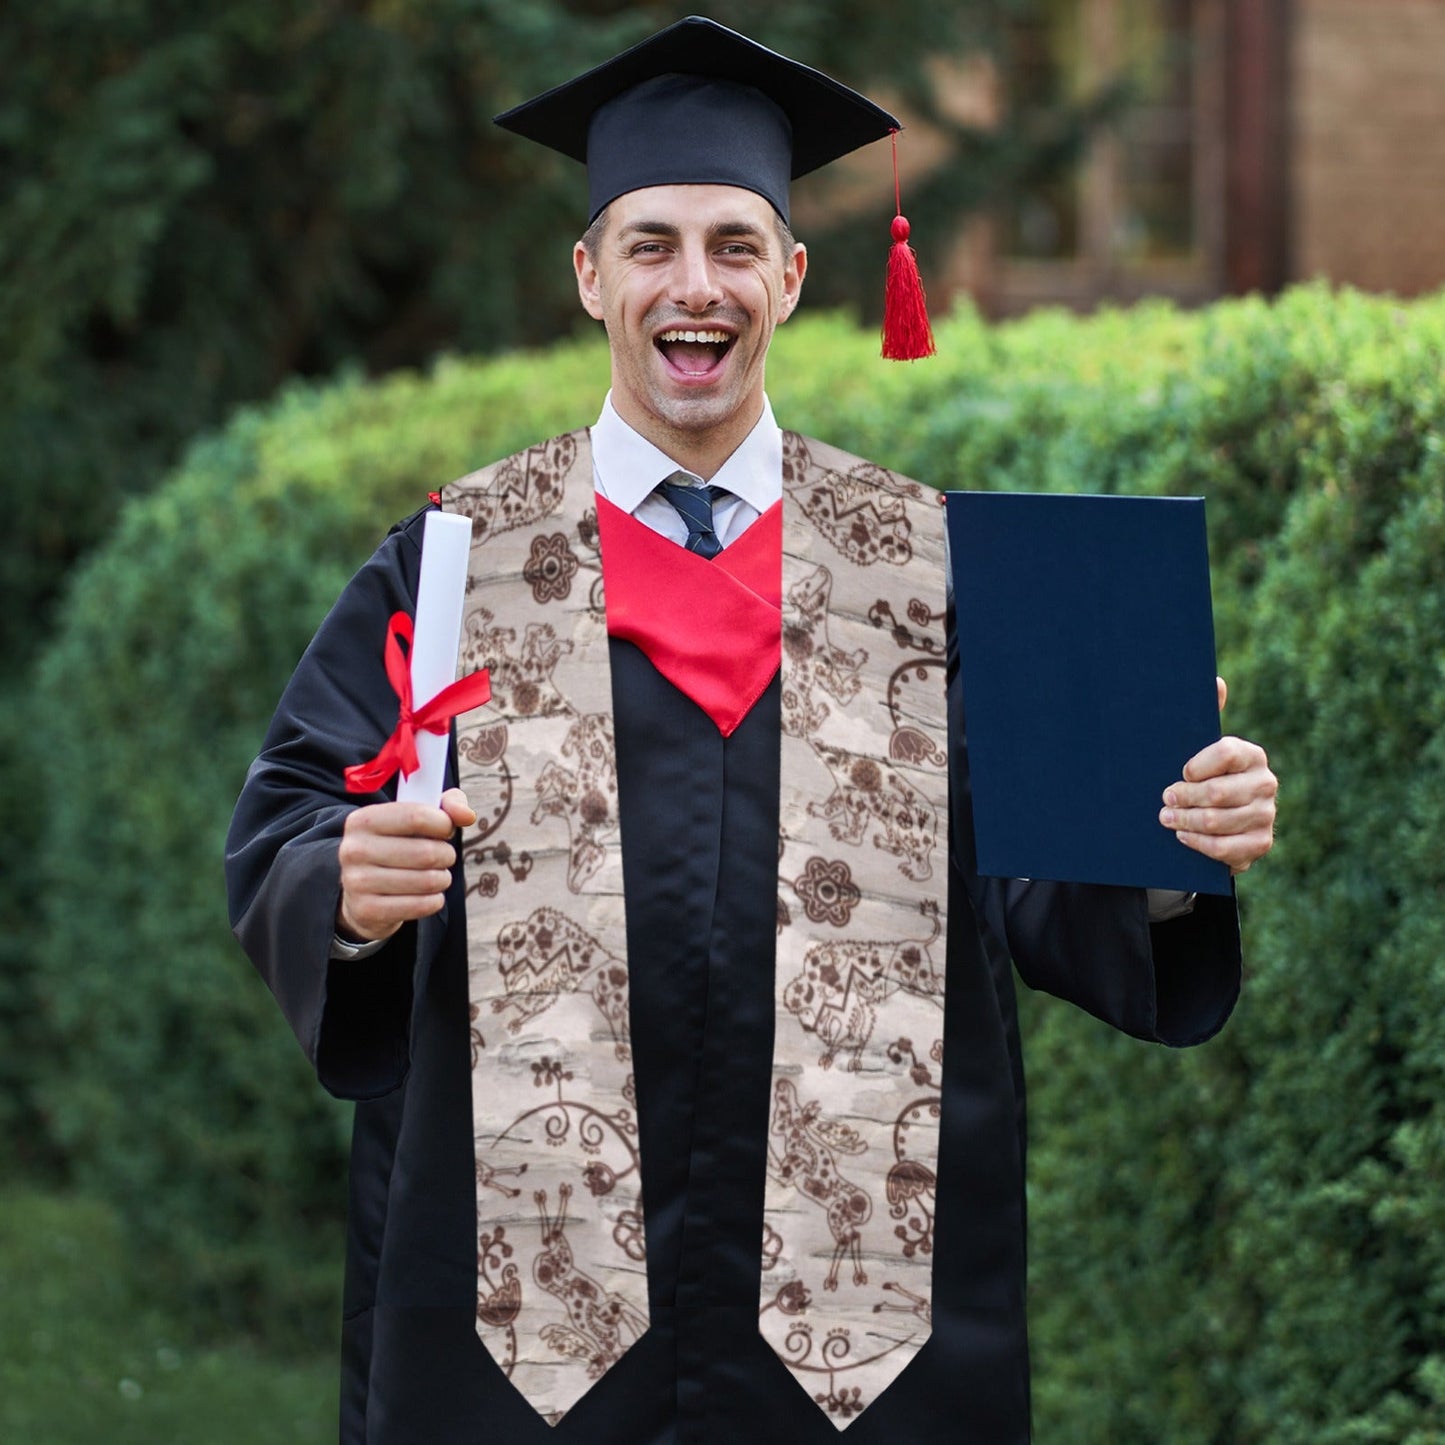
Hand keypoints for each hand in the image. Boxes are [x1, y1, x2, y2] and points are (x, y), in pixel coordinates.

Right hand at [336, 787, 476, 942]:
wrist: (362, 892)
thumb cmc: (397, 845)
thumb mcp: (416, 817)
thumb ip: (447, 806)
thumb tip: (467, 815)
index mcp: (363, 820)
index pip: (416, 816)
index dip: (444, 824)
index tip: (446, 830)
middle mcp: (354, 849)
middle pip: (426, 852)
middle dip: (446, 855)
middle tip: (443, 857)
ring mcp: (356, 882)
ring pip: (427, 881)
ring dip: (443, 879)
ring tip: (437, 876)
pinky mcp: (367, 910)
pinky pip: (420, 905)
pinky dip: (435, 901)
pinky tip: (429, 895)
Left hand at [1159, 678, 1276, 873]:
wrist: (1219, 820)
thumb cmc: (1203, 777)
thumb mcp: (1199, 748)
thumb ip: (1206, 715)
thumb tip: (1216, 681)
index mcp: (1251, 755)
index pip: (1225, 753)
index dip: (1197, 765)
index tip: (1180, 772)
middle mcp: (1265, 783)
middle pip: (1218, 792)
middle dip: (1183, 797)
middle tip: (1164, 799)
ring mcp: (1266, 815)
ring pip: (1217, 821)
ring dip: (1185, 821)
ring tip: (1166, 818)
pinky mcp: (1260, 843)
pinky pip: (1225, 848)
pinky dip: (1199, 843)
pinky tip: (1183, 836)